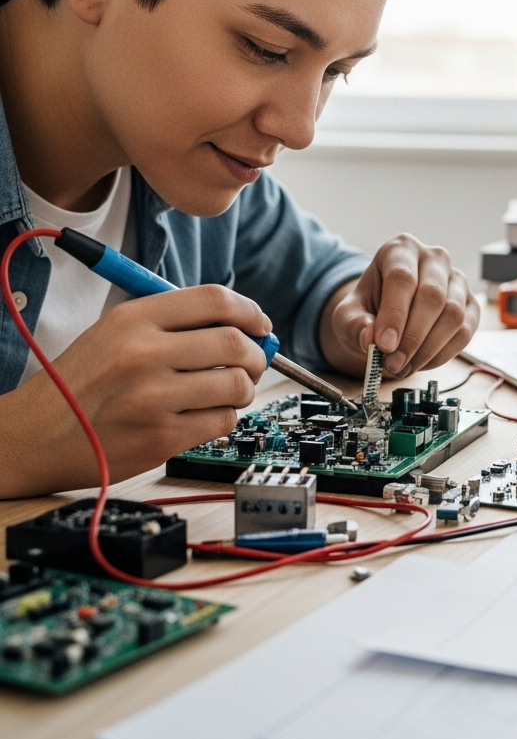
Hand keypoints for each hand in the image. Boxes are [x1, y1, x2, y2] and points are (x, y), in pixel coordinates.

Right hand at [0, 285, 269, 496]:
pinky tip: (205, 414)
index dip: (250, 311)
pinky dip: (224, 417)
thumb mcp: (114, 331)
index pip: (215, 300)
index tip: (261, 324)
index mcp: (134, 320)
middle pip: (234, 342)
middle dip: (256, 353)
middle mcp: (144, 354)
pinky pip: (221, 421)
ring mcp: (153, 399)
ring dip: (244, 388)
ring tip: (229, 390)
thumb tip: (242, 324)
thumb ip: (172, 323)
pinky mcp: (161, 438)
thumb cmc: (79, 382)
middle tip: (253, 362)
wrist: (33, 436)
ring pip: (236, 385)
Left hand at [321, 234, 479, 377]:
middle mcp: (434, 258)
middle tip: (393, 363)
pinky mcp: (471, 305)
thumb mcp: (348, 314)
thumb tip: (369, 338)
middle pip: (432, 296)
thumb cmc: (369, 309)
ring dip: (428, 349)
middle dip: (412, 337)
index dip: (394, 314)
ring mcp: (457, 281)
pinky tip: (421, 363)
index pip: (402, 278)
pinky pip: (465, 332)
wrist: (388, 315)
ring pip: (453, 315)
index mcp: (401, 249)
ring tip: (404, 367)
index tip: (384, 345)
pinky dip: (443, 354)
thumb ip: (353, 324)